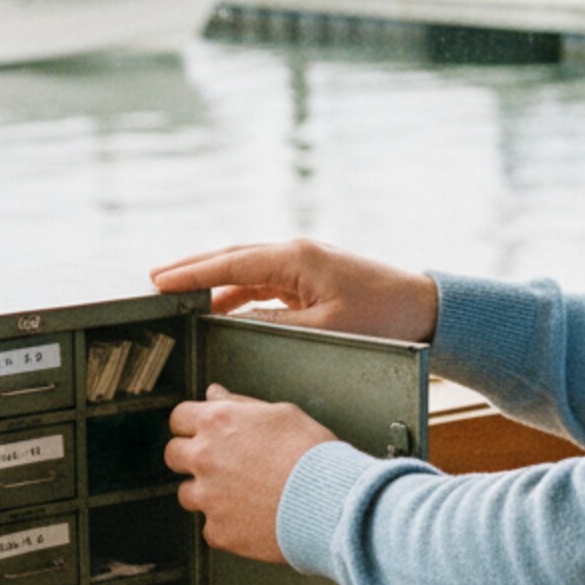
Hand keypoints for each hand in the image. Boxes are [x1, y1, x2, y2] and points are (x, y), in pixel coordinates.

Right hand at [150, 238, 438, 342]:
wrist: (428, 310)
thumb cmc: (386, 318)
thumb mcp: (325, 329)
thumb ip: (276, 326)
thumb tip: (236, 325)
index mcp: (297, 258)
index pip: (232, 262)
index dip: (193, 272)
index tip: (159, 280)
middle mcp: (298, 255)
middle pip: (233, 259)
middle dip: (194, 270)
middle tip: (156, 282)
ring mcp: (305, 266)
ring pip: (248, 271)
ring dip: (216, 283)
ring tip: (181, 296)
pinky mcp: (313, 280)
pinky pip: (265, 283)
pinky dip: (240, 293)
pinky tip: (224, 309)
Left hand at [164, 385, 334, 562]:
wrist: (331, 502)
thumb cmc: (314, 456)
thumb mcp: (281, 414)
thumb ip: (239, 404)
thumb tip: (214, 394)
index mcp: (218, 423)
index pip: (179, 418)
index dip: (191, 425)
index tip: (200, 432)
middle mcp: (205, 458)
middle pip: (173, 455)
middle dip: (191, 457)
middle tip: (220, 464)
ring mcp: (208, 497)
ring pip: (186, 494)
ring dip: (206, 493)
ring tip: (241, 494)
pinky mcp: (219, 530)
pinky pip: (210, 527)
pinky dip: (226, 524)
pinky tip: (251, 517)